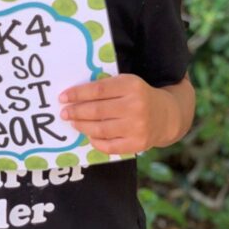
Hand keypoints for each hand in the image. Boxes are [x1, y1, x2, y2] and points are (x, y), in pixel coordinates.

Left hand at [59, 74, 176, 154]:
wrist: (165, 116)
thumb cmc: (138, 96)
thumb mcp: (126, 83)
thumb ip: (105, 86)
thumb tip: (75, 95)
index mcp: (131, 86)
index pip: (97, 90)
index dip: (77, 94)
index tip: (63, 97)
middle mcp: (135, 106)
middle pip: (97, 110)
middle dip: (76, 112)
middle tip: (64, 113)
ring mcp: (137, 127)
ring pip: (100, 129)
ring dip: (82, 126)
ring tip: (73, 123)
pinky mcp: (137, 144)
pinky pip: (109, 146)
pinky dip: (96, 141)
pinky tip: (89, 135)